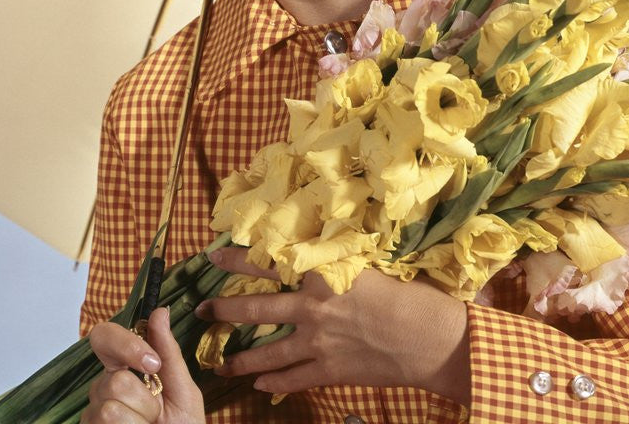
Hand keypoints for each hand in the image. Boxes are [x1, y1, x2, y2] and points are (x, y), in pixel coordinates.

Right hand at [82, 307, 205, 422]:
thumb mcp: (183, 390)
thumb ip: (169, 352)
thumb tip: (159, 311)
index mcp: (126, 368)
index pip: (104, 337)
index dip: (125, 344)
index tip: (152, 363)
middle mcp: (103, 388)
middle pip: (113, 380)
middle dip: (145, 401)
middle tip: (156, 414)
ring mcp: (92, 415)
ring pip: (110, 408)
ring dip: (140, 421)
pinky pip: (105, 423)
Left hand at [194, 248, 469, 406]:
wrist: (429, 338)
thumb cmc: (407, 292)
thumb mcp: (369, 262)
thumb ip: (337, 258)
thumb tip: (317, 246)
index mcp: (321, 275)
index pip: (269, 262)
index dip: (238, 259)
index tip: (213, 256)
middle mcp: (312, 308)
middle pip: (257, 308)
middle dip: (224, 310)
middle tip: (200, 310)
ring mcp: (318, 343)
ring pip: (268, 351)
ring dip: (240, 356)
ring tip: (220, 361)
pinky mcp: (330, 370)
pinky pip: (293, 378)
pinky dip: (273, 381)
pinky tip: (258, 383)